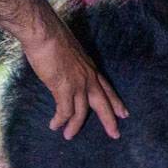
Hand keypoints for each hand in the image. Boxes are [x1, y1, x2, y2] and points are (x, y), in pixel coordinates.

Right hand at [21, 22, 127, 138]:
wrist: (44, 32)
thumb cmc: (52, 38)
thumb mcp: (70, 53)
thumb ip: (72, 66)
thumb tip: (66, 72)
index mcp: (90, 68)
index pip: (107, 88)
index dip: (115, 102)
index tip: (124, 114)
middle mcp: (88, 78)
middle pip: (103, 104)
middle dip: (109, 121)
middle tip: (115, 134)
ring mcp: (77, 84)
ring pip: (81, 113)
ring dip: (74, 126)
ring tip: (68, 136)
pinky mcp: (63, 88)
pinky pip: (64, 111)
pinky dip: (59, 120)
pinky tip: (54, 125)